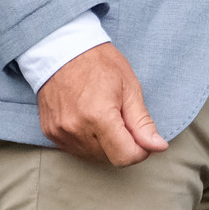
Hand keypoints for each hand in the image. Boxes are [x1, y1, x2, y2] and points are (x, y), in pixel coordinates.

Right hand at [36, 42, 168, 165]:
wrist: (63, 51)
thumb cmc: (100, 64)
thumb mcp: (130, 88)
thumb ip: (142, 122)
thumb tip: (158, 146)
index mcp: (99, 116)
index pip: (124, 156)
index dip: (140, 152)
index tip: (144, 139)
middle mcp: (76, 129)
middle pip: (109, 158)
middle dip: (123, 145)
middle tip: (123, 118)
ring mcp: (60, 133)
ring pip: (93, 156)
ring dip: (106, 144)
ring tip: (105, 115)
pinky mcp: (51, 133)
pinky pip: (76, 150)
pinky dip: (89, 141)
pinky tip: (91, 120)